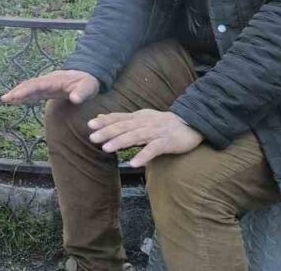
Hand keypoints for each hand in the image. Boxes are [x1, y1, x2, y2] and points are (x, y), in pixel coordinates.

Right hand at [0, 70, 99, 104]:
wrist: (87, 76)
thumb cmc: (87, 83)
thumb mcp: (88, 87)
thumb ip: (81, 93)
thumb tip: (74, 99)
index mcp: (54, 80)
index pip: (37, 85)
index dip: (26, 90)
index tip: (16, 95)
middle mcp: (47, 81)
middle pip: (29, 85)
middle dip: (17, 91)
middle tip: (4, 98)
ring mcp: (46, 85)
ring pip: (29, 88)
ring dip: (17, 93)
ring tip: (5, 100)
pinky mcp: (47, 90)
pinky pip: (33, 93)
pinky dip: (24, 96)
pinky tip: (16, 101)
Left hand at [87, 109, 202, 167]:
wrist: (191, 123)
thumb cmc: (163, 123)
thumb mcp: (142, 118)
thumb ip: (122, 119)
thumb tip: (101, 117)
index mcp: (138, 117)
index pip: (119, 118)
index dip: (104, 121)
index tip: (89, 125)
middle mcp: (144, 123)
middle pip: (123, 127)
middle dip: (107, 132)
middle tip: (92, 138)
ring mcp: (155, 132)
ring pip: (135, 136)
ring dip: (120, 142)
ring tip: (106, 149)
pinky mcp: (166, 142)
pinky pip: (153, 149)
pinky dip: (143, 156)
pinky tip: (133, 163)